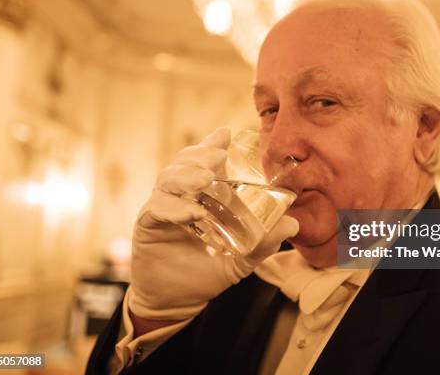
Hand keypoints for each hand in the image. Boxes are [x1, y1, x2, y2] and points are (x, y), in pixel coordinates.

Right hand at [128, 128, 298, 321]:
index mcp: (198, 198)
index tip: (226, 134)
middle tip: (218, 157)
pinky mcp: (147, 225)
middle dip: (199, 155)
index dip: (211, 145)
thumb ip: (262, 244)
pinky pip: (157, 208)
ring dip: (186, 175)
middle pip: (183, 164)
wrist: (173, 305)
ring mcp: (160, 210)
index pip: (202, 164)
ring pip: (167, 180)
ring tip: (205, 179)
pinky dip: (175, 207)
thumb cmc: (202, 278)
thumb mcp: (238, 261)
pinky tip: (193, 212)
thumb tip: (293, 224)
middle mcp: (177, 198)